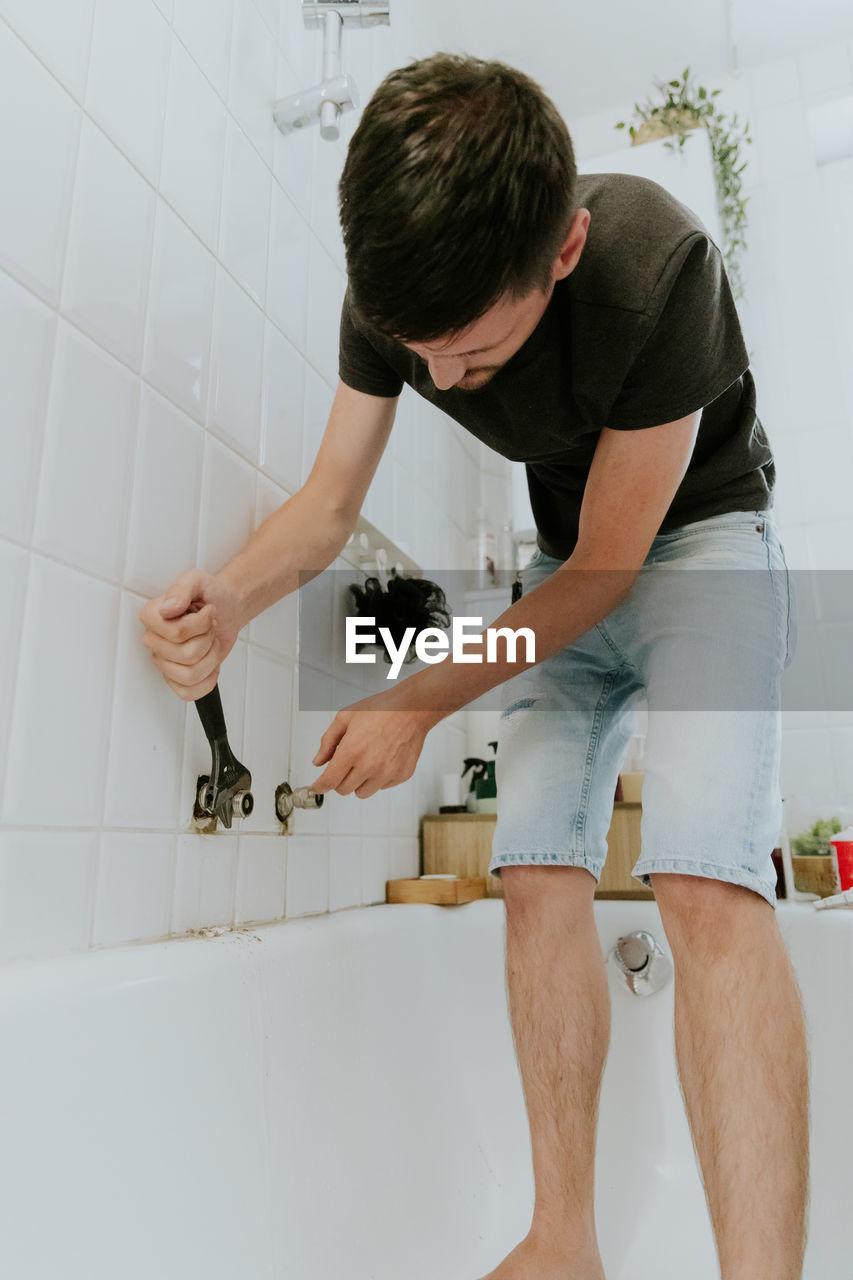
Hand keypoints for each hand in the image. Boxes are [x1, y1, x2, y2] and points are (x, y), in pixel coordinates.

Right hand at [138, 569, 243, 700]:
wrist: (226, 608)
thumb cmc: (209, 595)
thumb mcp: (197, 580)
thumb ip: (181, 589)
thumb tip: (168, 608)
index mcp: (152, 616)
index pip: (177, 634)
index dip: (200, 624)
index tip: (205, 612)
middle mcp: (153, 640)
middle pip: (186, 655)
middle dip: (208, 640)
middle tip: (208, 627)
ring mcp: (163, 662)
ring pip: (190, 675)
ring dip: (210, 658)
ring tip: (209, 643)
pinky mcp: (176, 678)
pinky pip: (188, 693)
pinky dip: (207, 680)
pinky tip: (210, 664)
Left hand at [309, 688, 438, 798]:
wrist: (413, 709)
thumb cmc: (381, 709)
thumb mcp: (345, 717)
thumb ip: (328, 741)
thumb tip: (319, 761)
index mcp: (352, 750)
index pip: (329, 781)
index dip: (319, 786)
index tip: (316, 787)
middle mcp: (370, 765)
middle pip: (343, 790)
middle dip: (340, 779)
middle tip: (345, 764)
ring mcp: (387, 772)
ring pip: (362, 793)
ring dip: (358, 782)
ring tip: (365, 761)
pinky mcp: (401, 775)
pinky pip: (382, 787)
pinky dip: (378, 778)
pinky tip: (382, 759)